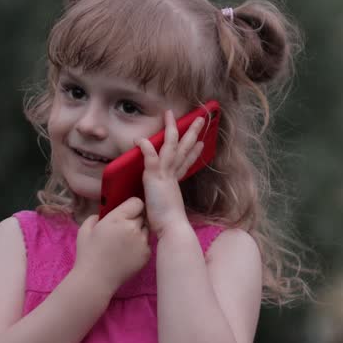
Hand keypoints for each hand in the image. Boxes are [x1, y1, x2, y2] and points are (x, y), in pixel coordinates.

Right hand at [74, 196, 150, 293]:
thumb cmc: (88, 254)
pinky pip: (147, 243)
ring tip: (126, 241)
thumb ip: (95, 216)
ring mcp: (142, 242)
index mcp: (117, 219)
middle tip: (123, 228)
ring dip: (139, 231)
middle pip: (142, 215)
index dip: (131, 206)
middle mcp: (133, 228)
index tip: (125, 212)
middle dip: (134, 218)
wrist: (96, 280)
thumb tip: (104, 214)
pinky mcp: (147, 255)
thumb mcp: (85, 229)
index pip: (137, 202)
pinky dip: (141, 244)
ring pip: (146, 229)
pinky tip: (128, 252)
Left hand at [138, 109, 205, 237]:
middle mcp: (173, 175)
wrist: (172, 228)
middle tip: (200, 118)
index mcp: (176, 182)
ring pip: (170, 146)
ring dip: (171, 129)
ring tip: (170, 114)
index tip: (202, 143)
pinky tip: (140, 139)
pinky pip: (150, 158)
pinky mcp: (155, 178)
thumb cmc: (168, 224)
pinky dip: (146, 148)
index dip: (194, 152)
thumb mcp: (166, 207)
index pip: (186, 162)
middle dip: (192, 132)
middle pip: (184, 148)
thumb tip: (163, 202)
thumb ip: (164, 199)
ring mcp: (165, 174)